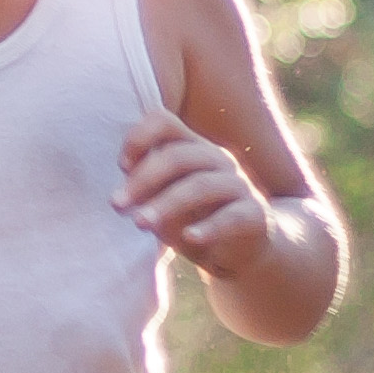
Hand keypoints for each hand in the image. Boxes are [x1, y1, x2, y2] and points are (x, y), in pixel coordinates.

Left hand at [119, 112, 276, 276]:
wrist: (243, 250)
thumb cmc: (195, 219)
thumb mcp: (165, 202)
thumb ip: (146, 191)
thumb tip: (120, 194)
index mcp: (191, 147)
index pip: (164, 122)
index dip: (139, 137)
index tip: (121, 166)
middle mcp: (217, 159)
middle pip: (179, 156)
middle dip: (143, 180)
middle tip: (117, 205)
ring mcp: (238, 185)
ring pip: (201, 186)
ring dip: (167, 204)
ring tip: (140, 223)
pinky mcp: (255, 214)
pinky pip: (232, 217)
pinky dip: (209, 228)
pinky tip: (188, 238)